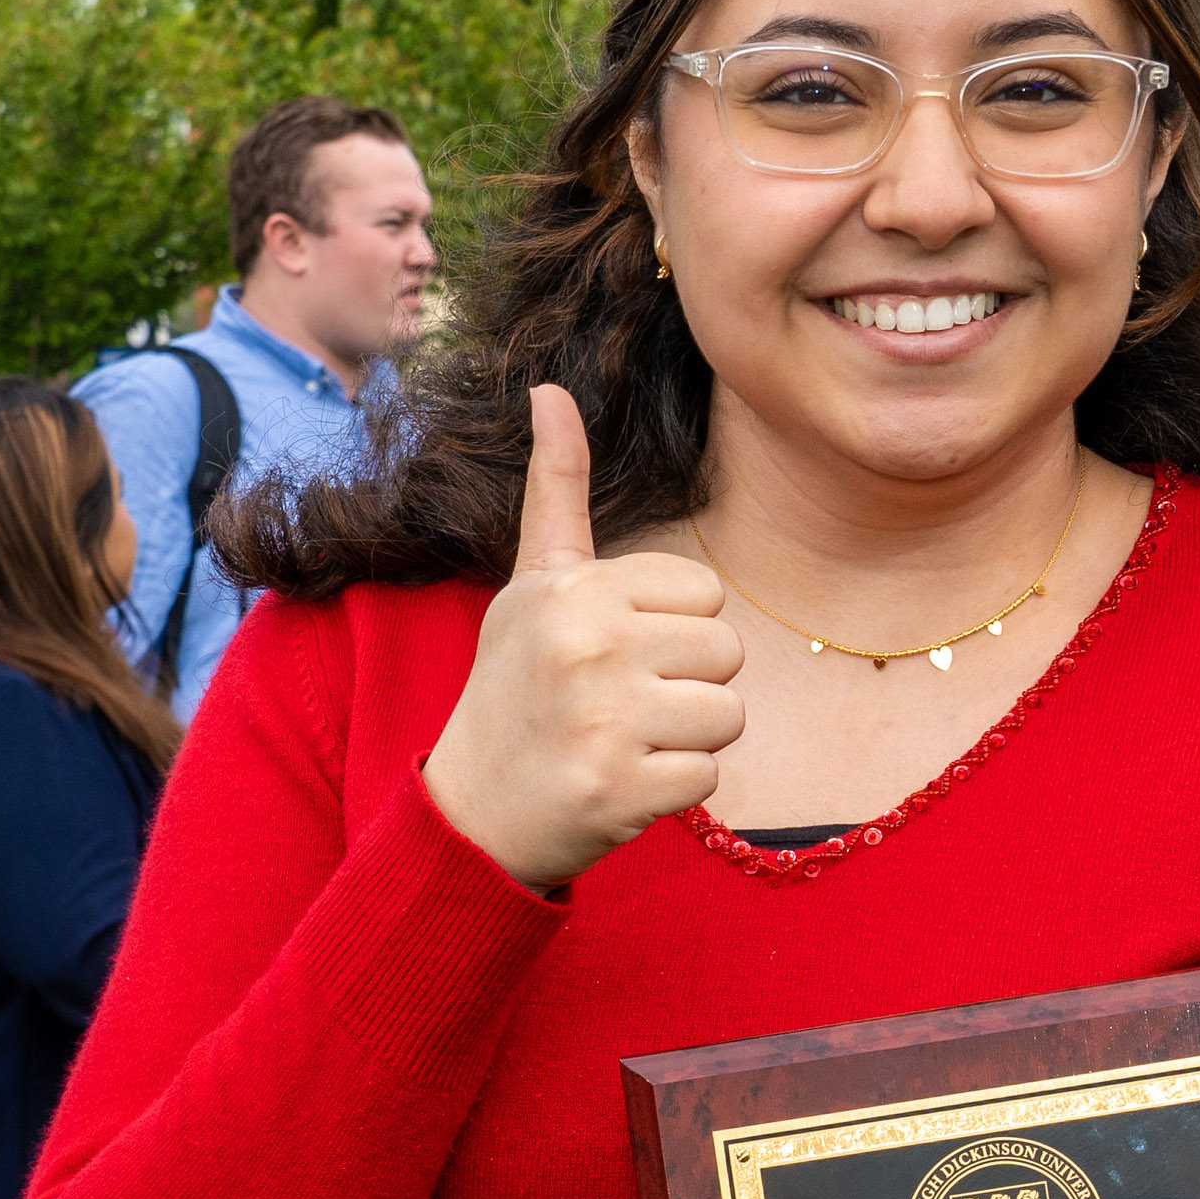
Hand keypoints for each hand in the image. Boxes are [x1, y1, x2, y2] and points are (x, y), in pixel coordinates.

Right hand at [420, 385, 745, 892]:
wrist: (471, 809)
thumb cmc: (516, 684)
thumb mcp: (532, 583)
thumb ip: (557, 490)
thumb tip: (550, 389)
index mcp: (576, 589)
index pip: (705, 594)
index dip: (673, 629)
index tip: (615, 653)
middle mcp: (589, 646)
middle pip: (726, 653)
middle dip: (688, 684)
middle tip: (621, 704)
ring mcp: (605, 720)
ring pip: (728, 715)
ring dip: (686, 738)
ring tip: (623, 740)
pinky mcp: (621, 788)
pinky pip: (709, 776)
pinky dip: (673, 789)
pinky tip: (620, 781)